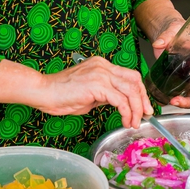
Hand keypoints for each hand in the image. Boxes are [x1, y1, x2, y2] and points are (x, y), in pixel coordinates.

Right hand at [37, 56, 152, 128]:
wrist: (43, 91)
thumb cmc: (61, 94)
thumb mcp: (89, 93)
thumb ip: (105, 95)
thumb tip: (119, 104)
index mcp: (102, 65)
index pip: (130, 76)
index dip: (140, 92)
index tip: (144, 107)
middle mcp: (104, 66)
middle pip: (135, 80)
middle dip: (143, 99)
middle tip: (146, 115)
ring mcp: (101, 74)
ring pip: (131, 90)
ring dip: (136, 109)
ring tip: (134, 122)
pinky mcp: (97, 85)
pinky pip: (120, 100)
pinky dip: (126, 112)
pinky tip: (125, 121)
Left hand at [151, 21, 189, 112]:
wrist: (168, 36)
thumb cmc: (177, 31)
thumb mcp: (173, 30)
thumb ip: (166, 36)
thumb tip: (159, 44)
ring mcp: (189, 78)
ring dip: (185, 103)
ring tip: (173, 102)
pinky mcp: (179, 82)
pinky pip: (181, 95)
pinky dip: (176, 101)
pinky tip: (167, 102)